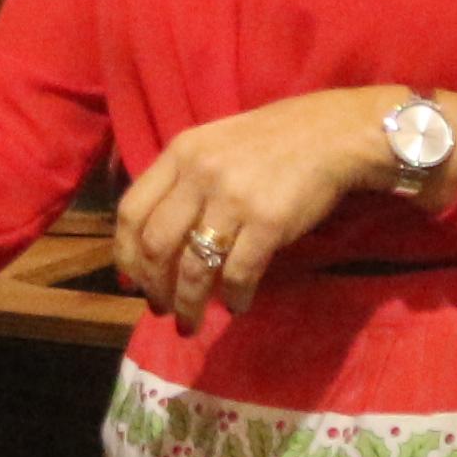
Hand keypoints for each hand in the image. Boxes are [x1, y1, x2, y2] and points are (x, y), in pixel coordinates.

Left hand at [115, 89, 400, 330]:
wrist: (331, 134)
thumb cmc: (271, 142)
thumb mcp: (213, 146)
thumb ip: (182, 182)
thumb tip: (154, 240)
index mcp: (180, 153)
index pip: (130, 211)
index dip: (124, 254)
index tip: (130, 281)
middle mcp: (199, 175)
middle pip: (155, 246)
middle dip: (153, 287)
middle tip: (161, 308)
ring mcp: (233, 198)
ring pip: (193, 268)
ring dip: (188, 304)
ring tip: (190, 323)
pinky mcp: (268, 222)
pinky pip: (238, 273)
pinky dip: (234, 297)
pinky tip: (237, 306)